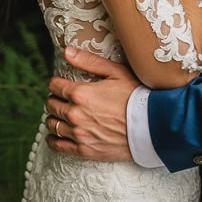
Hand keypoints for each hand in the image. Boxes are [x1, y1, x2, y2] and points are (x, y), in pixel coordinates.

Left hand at [45, 46, 138, 161]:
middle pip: (51, 105)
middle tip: (62, 98)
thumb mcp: (114, 72)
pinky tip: (56, 135)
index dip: (56, 83)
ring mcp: (79, 134)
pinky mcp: (84, 150)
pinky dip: (53, 139)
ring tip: (61, 115)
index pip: (55, 86)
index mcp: (80, 93)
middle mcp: (75, 114)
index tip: (60, 83)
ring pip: (52, 125)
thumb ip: (88, 61)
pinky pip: (58, 146)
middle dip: (55, 99)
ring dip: (54, 118)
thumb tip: (66, 51)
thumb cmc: (135, 95)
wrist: (150, 125)